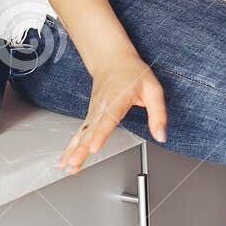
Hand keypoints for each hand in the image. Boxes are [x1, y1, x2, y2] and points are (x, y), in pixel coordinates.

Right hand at [58, 50, 167, 173]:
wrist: (112, 59)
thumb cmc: (132, 73)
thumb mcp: (153, 89)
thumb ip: (158, 114)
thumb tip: (161, 135)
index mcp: (117, 99)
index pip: (108, 119)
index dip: (100, 134)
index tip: (94, 147)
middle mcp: (102, 107)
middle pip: (90, 130)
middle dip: (81, 148)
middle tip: (74, 163)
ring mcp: (93, 111)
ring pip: (81, 133)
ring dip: (73, 150)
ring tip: (67, 166)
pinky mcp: (90, 115)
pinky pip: (79, 133)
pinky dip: (70, 147)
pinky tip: (64, 160)